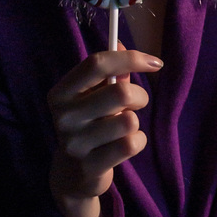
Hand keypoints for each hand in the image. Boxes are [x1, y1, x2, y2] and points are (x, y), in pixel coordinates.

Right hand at [47, 45, 161, 216]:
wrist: (73, 174)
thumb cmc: (88, 125)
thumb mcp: (92, 96)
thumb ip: (107, 72)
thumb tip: (120, 42)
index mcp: (61, 93)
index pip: (96, 63)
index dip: (130, 58)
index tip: (155, 62)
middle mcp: (64, 116)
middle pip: (120, 92)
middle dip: (140, 96)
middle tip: (137, 103)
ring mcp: (75, 143)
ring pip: (129, 121)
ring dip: (135, 122)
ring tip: (123, 128)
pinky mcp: (91, 166)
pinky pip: (131, 145)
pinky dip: (138, 141)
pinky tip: (127, 145)